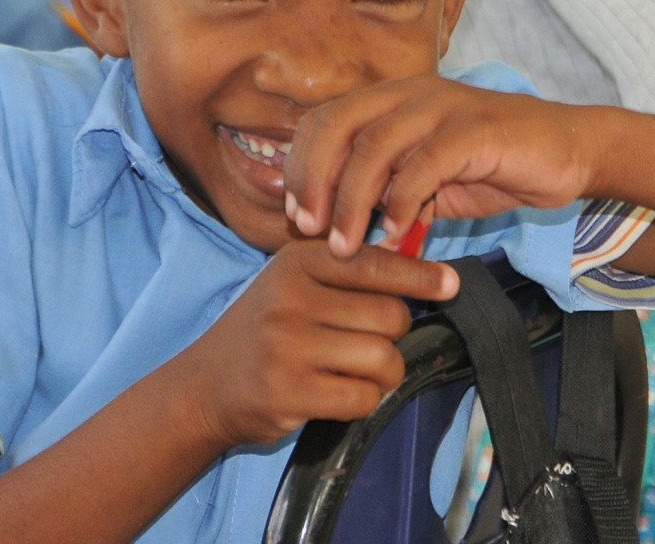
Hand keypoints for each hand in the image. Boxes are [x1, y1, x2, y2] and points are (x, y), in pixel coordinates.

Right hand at [174, 241, 455, 448]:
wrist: (204, 386)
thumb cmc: (265, 329)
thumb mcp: (296, 282)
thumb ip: (349, 268)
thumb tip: (420, 256)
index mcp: (297, 263)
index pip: (374, 263)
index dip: (419, 275)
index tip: (450, 284)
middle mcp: (290, 300)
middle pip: (390, 316)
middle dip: (394, 335)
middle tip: (368, 341)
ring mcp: (288, 347)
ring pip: (383, 358)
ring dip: (384, 372)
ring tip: (355, 370)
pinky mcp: (289, 393)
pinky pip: (363, 397)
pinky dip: (365, 399)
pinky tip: (339, 393)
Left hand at [283, 75, 599, 256]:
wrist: (568, 152)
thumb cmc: (497, 166)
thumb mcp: (430, 181)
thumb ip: (388, 192)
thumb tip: (340, 227)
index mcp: (394, 98)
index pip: (326, 120)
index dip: (301, 165)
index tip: (296, 213)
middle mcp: (413, 93)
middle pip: (338, 124)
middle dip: (313, 179)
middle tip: (306, 229)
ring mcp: (445, 107)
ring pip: (375, 145)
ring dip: (351, 200)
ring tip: (345, 244)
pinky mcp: (475, 130)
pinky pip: (424, 164)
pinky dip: (402, 203)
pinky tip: (397, 235)